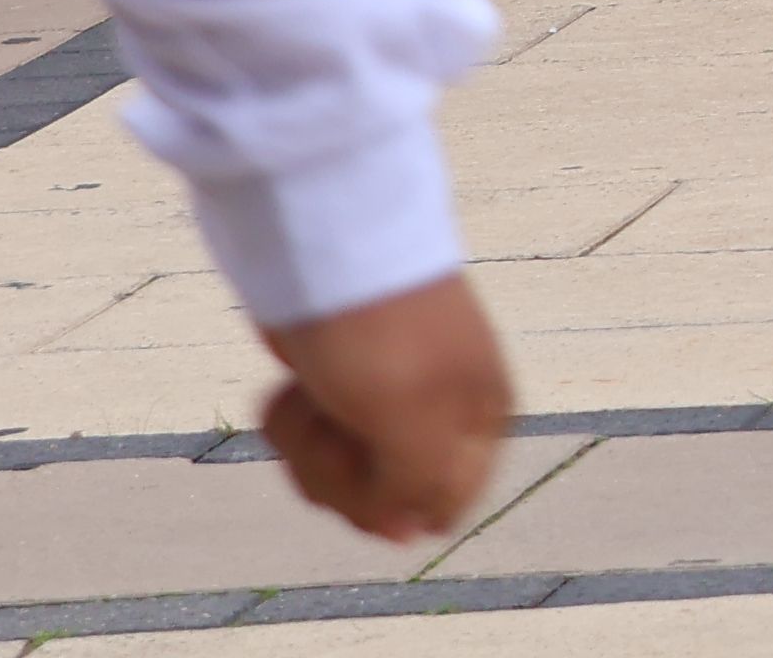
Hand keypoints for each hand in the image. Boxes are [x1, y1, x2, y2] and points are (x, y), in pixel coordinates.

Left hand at [257, 272, 512, 544]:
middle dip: (339, 470)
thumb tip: (409, 533)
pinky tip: (293, 384)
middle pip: (380, 500)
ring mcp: (384, 398)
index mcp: (481, 422)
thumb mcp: (411, 423)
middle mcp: (442, 415)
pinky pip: (309, 442)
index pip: (438, 509)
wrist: (323, 239)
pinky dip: (291, 422)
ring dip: (308, 444)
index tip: (368, 460)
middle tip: (339, 411)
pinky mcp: (338, 382)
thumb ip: (418, 489)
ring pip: (337, 476)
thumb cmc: (377, 331)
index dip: (390, 502)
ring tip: (312, 389)